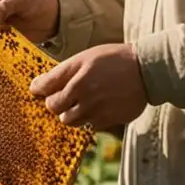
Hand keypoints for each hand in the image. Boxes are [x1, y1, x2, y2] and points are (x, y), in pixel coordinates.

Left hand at [30, 43, 147, 133]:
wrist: (147, 70)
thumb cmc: (114, 60)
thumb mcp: (86, 57)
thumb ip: (62, 72)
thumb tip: (36, 86)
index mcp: (76, 75)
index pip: (44, 88)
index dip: (39, 89)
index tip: (39, 90)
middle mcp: (83, 93)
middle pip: (54, 108)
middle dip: (56, 103)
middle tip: (65, 96)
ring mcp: (96, 109)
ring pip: (69, 121)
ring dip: (72, 113)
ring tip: (84, 101)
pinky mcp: (108, 120)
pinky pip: (89, 126)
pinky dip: (90, 119)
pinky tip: (100, 106)